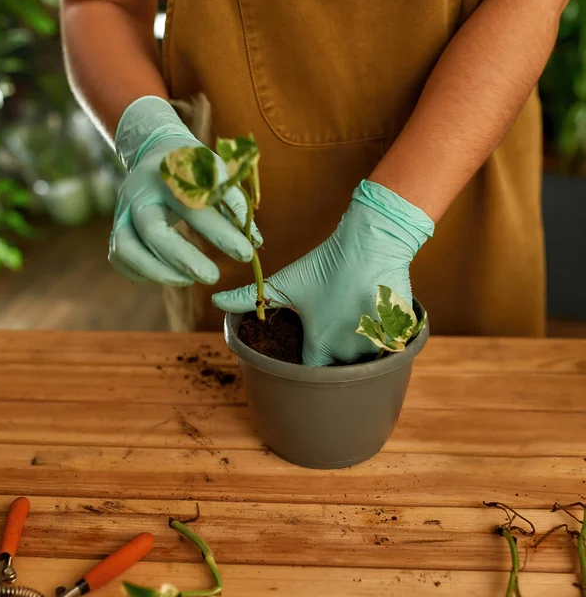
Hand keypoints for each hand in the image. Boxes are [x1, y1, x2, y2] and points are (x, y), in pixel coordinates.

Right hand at [110, 96, 260, 284]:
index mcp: (168, 172)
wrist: (155, 150)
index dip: (221, 232)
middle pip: (152, 230)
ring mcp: (122, 209)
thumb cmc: (196, 167)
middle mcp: (139, 191)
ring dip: (157, 271)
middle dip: (183, 258)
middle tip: (213, 277)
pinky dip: (141, 272)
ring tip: (188, 280)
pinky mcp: (116, 225)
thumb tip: (255, 241)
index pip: (194, 205)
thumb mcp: (218, 172)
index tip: (246, 253)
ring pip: (125, 247)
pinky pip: (118, 257)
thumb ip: (235, 203)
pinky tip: (168, 275)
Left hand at [213, 180, 433, 365]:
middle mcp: (348, 352)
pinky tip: (375, 313)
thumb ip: (250, 297)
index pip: (312, 370)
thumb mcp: (286, 282)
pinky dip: (385, 335)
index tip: (314, 343)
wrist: (371, 243)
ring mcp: (376, 343)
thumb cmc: (326, 265)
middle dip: (339, 349)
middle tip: (337, 322)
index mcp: (320, 344)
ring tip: (356, 316)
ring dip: (363, 343)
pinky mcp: (398, 334)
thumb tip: (214, 300)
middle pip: (342, 364)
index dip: (312, 358)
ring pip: (367, 356)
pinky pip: (391, 345)